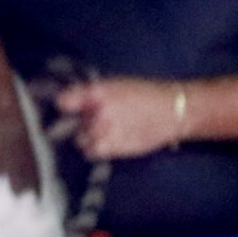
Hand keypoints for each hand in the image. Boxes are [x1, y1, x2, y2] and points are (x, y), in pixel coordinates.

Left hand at [57, 77, 186, 159]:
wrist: (174, 111)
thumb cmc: (146, 93)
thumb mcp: (116, 84)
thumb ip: (91, 94)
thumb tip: (66, 102)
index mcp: (98, 92)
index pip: (64, 101)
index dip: (64, 105)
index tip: (66, 108)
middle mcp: (98, 112)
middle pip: (70, 123)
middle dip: (79, 122)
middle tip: (92, 120)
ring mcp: (105, 132)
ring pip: (80, 140)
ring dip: (86, 136)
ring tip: (103, 131)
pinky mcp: (113, 148)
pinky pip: (91, 152)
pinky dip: (94, 148)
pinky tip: (106, 141)